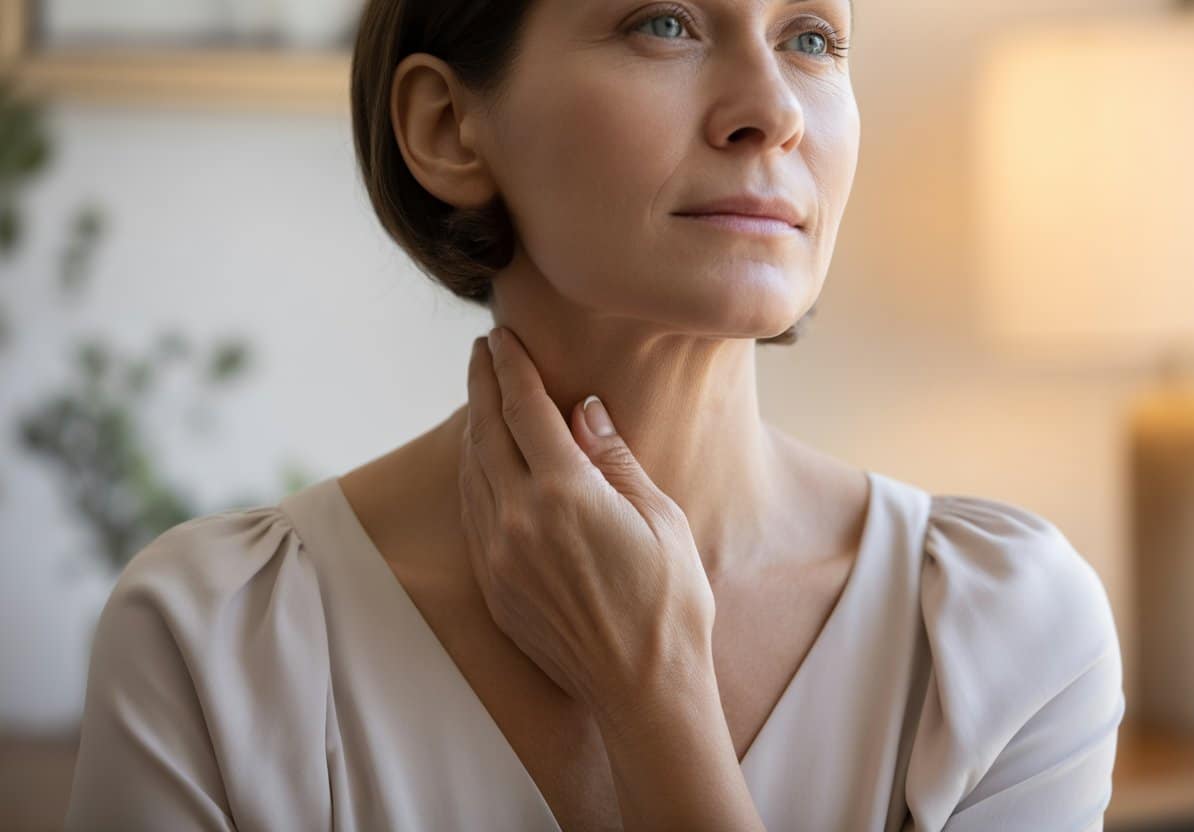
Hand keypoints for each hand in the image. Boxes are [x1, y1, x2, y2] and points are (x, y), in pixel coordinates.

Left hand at [459, 327, 715, 719]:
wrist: (644, 687)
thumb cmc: (669, 600)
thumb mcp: (658, 516)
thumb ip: (612, 457)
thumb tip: (584, 408)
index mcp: (564, 494)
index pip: (524, 409)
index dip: (511, 367)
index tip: (501, 337)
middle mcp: (518, 519)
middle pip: (486, 432)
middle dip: (481, 385)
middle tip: (481, 352)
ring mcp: (498, 555)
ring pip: (472, 472)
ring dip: (474, 427)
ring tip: (481, 397)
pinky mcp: (493, 586)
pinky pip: (472, 513)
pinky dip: (474, 475)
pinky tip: (483, 461)